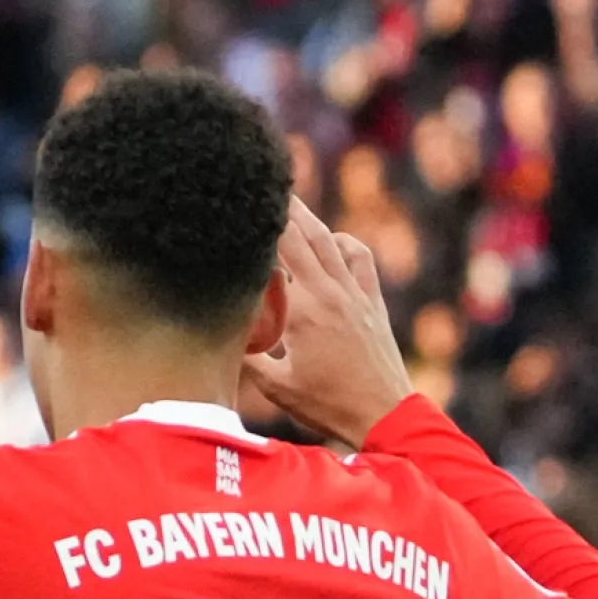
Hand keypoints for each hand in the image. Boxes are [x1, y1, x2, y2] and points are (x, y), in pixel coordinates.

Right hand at [242, 196, 413, 449]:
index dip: (258, 231)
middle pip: (303, 236)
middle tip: (261, 183)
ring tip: (289, 201)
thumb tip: (214, 337)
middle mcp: (331, 294)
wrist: (384, 415)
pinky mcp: (372, 302)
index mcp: (303, 312)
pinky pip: (359, 258)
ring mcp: (355, 295)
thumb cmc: (327, 405)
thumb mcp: (276, 387)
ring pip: (329, 241)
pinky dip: (343, 243)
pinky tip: (330, 244)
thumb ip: (245, 358)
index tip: (237, 211)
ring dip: (308, 219)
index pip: (276, 256)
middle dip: (282, 208)